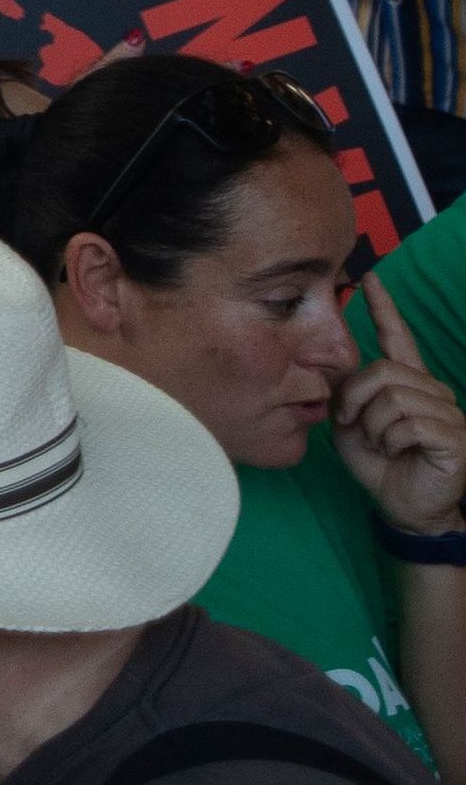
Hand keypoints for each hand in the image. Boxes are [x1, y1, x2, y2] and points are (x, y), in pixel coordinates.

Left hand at [341, 292, 465, 540]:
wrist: (404, 505)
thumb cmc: (379, 463)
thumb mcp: (351, 424)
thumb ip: (345, 393)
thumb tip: (331, 366)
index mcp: (408, 383)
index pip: (398, 338)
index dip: (384, 309)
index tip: (370, 279)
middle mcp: (433, 390)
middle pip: (382, 370)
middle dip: (355, 399)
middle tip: (354, 425)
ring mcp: (449, 411)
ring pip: (392, 398)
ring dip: (374, 426)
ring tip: (383, 443)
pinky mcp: (455, 436)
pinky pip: (408, 424)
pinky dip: (391, 440)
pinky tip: (399, 451)